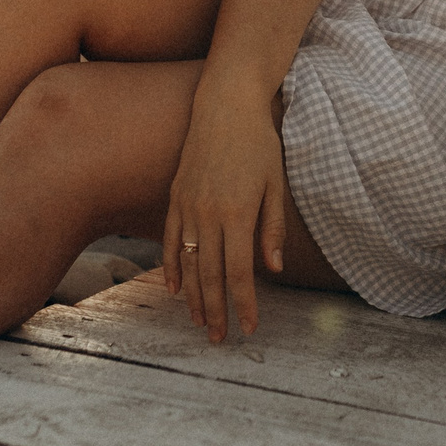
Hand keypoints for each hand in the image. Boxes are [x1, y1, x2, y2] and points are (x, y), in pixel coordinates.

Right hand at [163, 94, 290, 340]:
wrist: (224, 106)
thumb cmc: (257, 143)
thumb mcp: (275, 184)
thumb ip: (272, 228)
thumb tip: (272, 270)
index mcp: (236, 214)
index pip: (238, 273)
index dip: (244, 304)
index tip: (249, 328)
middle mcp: (207, 215)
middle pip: (210, 276)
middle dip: (216, 311)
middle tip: (219, 339)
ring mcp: (187, 207)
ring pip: (187, 264)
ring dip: (193, 297)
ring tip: (199, 321)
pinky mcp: (175, 197)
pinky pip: (170, 241)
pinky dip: (171, 267)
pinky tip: (174, 288)